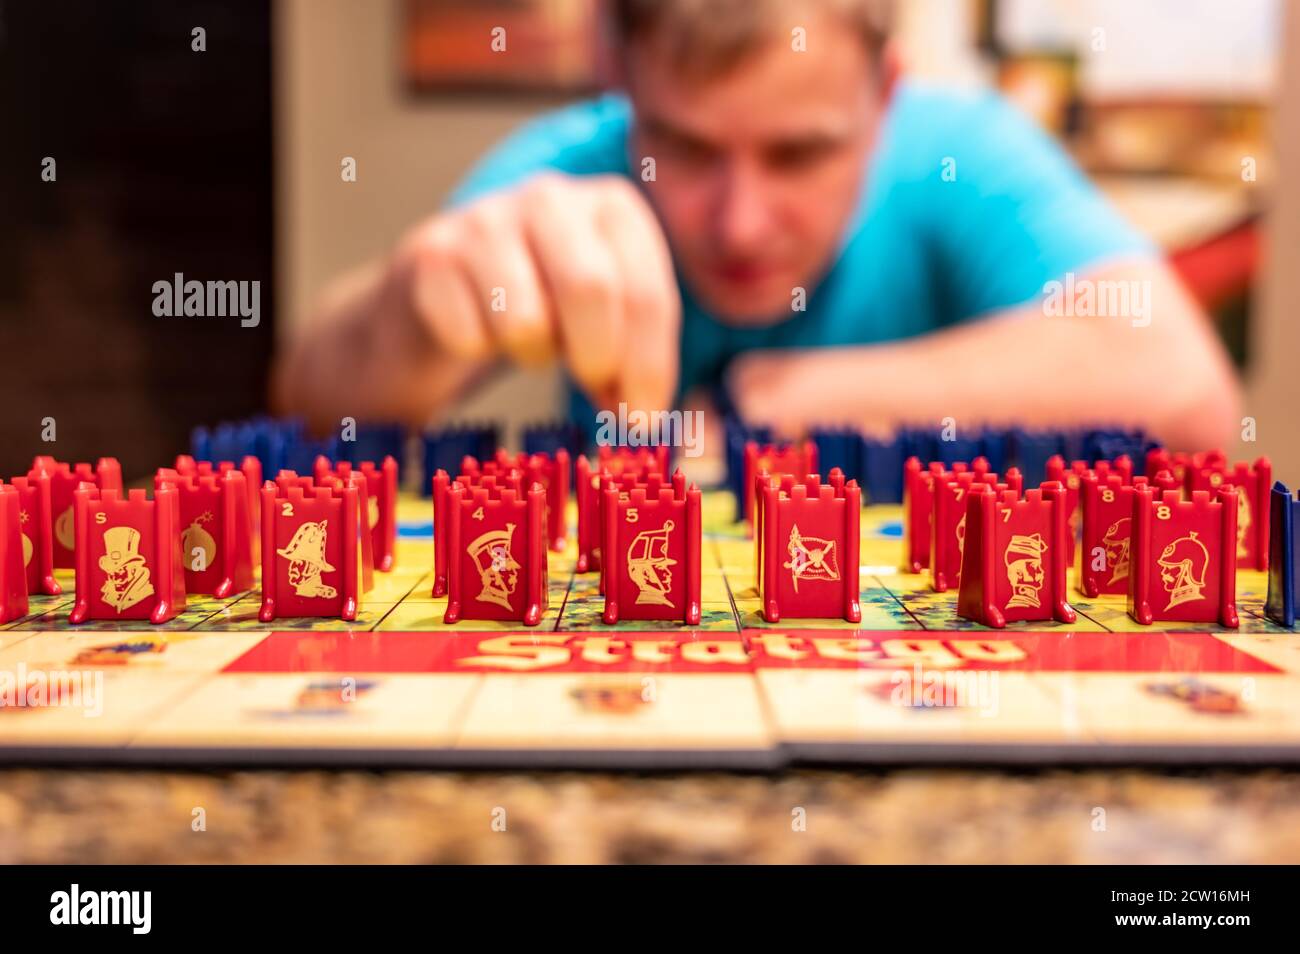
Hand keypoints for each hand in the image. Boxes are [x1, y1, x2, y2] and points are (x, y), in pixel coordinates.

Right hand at [399, 172, 680, 413]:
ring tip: (529, 337)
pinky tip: (478, 327)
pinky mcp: (433, 253)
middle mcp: (553, 199)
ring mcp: (487, 219)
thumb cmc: (546, 303)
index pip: (646, 295)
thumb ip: (636, 356)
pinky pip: (469, 336)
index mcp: (615, 209)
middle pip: (590, 291)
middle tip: (591, 384)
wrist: (445, 289)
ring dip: (532, 353)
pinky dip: (477, 349)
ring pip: (526, 321)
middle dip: (596, 358)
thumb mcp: (609, 316)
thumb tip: (643, 418)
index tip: (640, 420)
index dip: (648, 368)